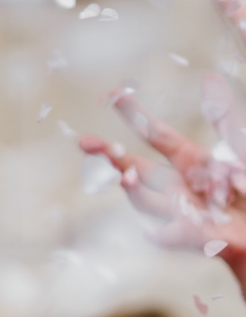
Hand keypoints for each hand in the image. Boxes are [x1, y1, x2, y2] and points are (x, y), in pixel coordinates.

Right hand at [79, 91, 245, 275]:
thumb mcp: (238, 149)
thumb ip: (222, 119)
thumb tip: (209, 79)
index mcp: (191, 159)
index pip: (156, 135)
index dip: (135, 117)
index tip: (114, 97)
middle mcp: (177, 184)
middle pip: (136, 168)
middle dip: (110, 156)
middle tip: (85, 143)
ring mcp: (178, 210)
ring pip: (145, 201)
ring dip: (132, 190)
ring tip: (126, 177)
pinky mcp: (188, 237)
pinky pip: (165, 236)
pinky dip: (156, 234)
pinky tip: (149, 229)